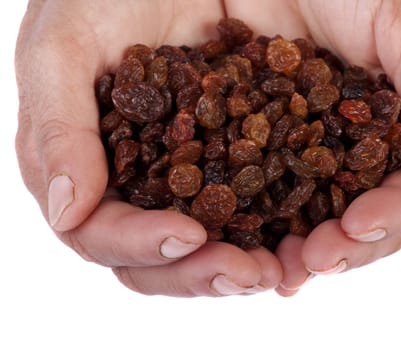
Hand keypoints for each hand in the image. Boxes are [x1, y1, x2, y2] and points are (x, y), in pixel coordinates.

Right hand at [15, 0, 282, 296]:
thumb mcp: (64, 48)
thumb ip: (58, 126)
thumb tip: (65, 211)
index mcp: (91, 170)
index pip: (102, 232)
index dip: (139, 244)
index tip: (186, 236)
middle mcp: (142, 183)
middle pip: (161, 254)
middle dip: (200, 271)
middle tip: (249, 274)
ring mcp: (193, 173)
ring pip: (212, 240)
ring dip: (245, 261)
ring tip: (282, 268)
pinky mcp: (239, 154)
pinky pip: (258, 201)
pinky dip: (278, 225)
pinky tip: (306, 234)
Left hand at [223, 0, 400, 294]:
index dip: (392, 214)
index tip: (356, 226)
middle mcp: (360, 147)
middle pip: (364, 215)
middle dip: (343, 246)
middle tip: (310, 263)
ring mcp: (308, 149)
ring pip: (311, 216)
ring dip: (296, 248)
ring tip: (274, 272)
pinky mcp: (259, 143)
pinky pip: (256, 191)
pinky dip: (250, 221)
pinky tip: (233, 244)